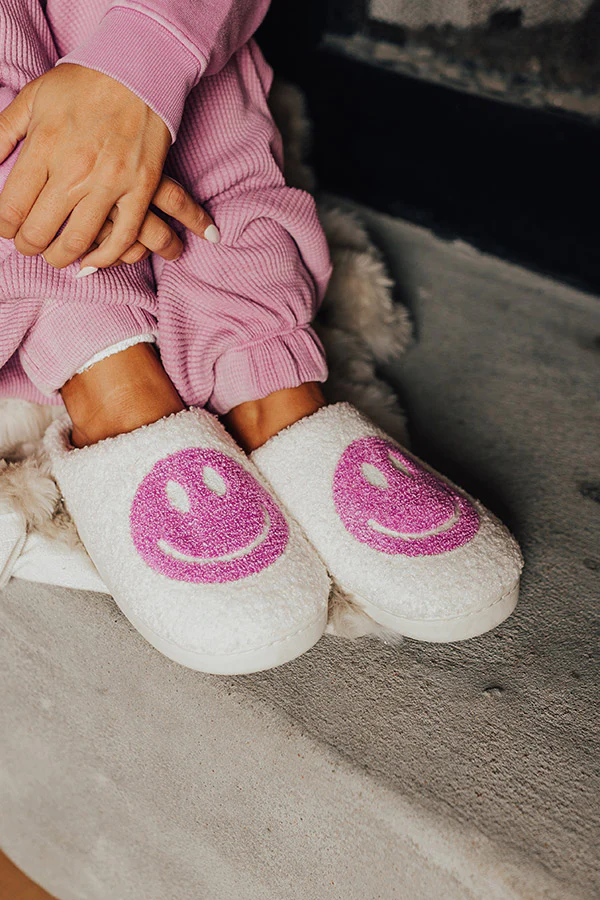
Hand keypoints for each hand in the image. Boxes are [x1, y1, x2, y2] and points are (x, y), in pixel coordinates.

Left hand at [0, 64, 217, 269]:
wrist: (138, 70)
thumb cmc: (83, 84)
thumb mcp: (33, 99)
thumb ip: (3, 133)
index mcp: (44, 146)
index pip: (11, 208)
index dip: (4, 227)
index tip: (7, 228)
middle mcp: (75, 169)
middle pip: (39, 230)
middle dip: (28, 245)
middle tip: (29, 243)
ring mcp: (110, 183)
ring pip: (77, 241)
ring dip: (60, 256)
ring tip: (55, 254)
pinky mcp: (140, 190)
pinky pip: (122, 238)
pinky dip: (103, 258)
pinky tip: (91, 260)